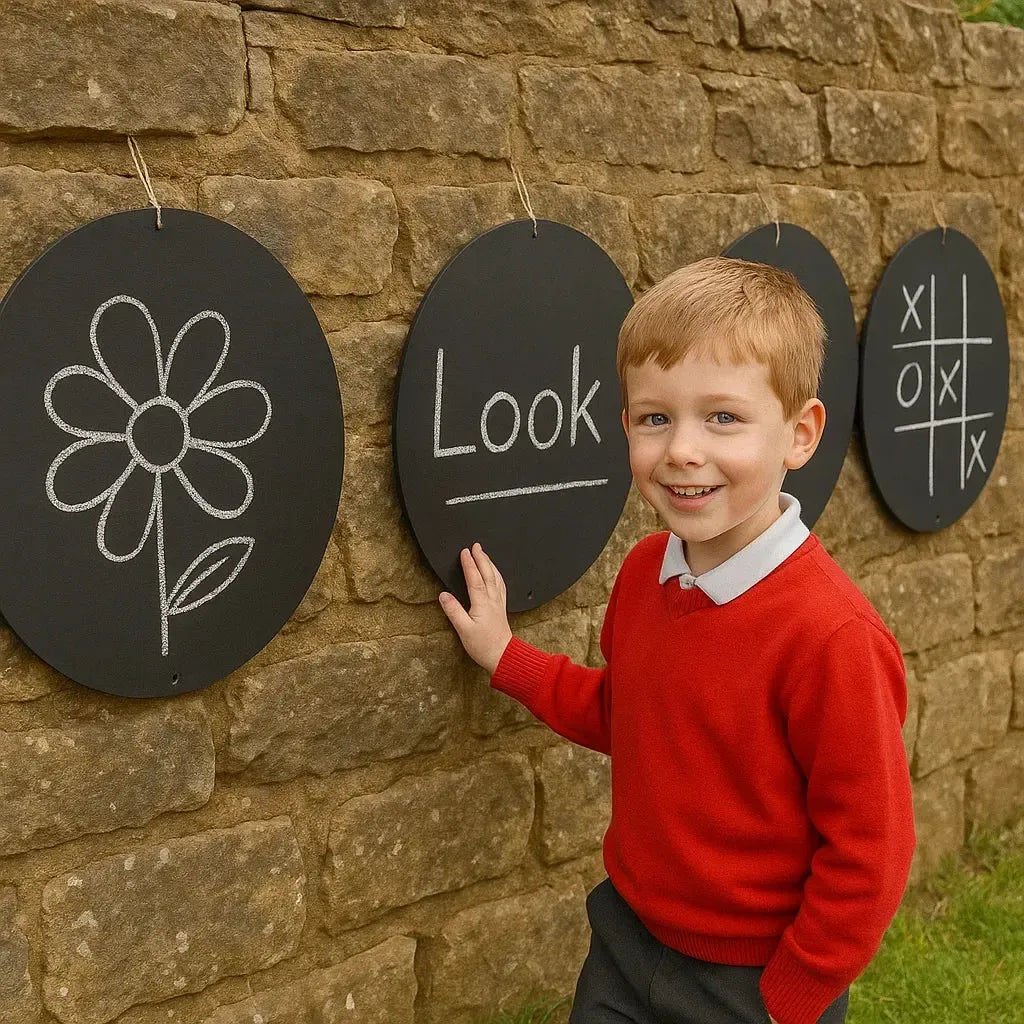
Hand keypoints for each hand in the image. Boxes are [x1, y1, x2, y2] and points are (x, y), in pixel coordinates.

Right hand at [439, 543, 512, 674]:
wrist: (503, 656)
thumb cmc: (484, 646)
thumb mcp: (463, 629)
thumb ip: (453, 611)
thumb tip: (443, 595)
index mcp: (482, 603)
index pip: (474, 578)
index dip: (469, 564)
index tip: (464, 552)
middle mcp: (492, 600)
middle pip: (487, 574)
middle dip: (481, 558)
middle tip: (476, 545)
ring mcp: (498, 603)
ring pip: (496, 578)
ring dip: (490, 564)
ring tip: (485, 554)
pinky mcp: (501, 608)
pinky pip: (501, 586)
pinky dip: (498, 576)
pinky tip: (496, 575)